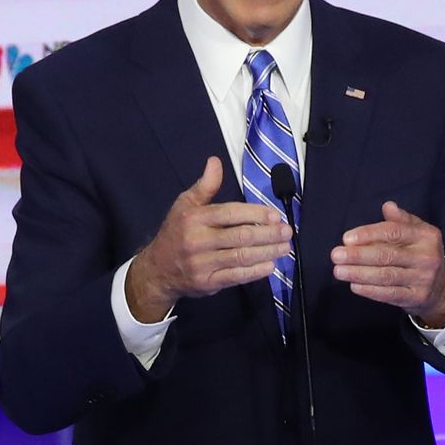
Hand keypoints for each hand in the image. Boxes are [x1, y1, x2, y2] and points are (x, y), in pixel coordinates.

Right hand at [124, 156, 291, 321]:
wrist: (157, 270)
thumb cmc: (176, 233)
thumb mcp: (184, 205)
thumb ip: (204, 186)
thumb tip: (215, 162)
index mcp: (195, 219)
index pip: (230, 213)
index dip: (255, 214)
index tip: (274, 215)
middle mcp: (198, 241)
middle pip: (239, 236)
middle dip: (267, 234)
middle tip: (287, 231)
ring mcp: (203, 263)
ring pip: (241, 257)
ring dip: (267, 252)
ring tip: (284, 247)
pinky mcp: (208, 282)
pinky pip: (235, 277)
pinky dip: (255, 272)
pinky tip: (270, 266)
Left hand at [331, 201, 444, 324]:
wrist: (441, 287)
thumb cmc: (420, 254)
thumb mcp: (416, 233)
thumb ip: (400, 220)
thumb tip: (388, 206)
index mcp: (427, 236)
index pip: (394, 232)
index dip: (368, 234)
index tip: (346, 238)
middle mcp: (428, 257)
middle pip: (387, 255)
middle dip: (358, 255)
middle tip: (336, 255)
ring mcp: (424, 279)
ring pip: (386, 276)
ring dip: (359, 273)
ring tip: (338, 271)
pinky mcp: (417, 298)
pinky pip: (389, 294)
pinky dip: (370, 290)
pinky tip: (354, 285)